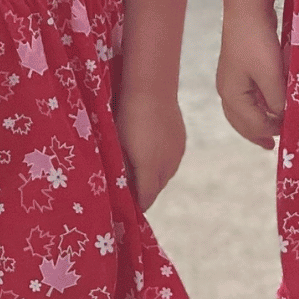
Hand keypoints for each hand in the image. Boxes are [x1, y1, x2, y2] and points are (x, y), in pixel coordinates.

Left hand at [116, 88, 185, 208]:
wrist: (152, 88)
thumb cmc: (126, 116)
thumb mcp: (117, 145)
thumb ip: (121, 170)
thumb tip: (120, 186)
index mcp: (149, 170)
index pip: (145, 200)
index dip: (134, 206)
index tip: (123, 209)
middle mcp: (167, 166)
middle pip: (155, 190)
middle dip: (143, 193)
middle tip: (126, 191)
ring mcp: (176, 154)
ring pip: (165, 176)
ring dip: (153, 178)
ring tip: (137, 172)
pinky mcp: (181, 143)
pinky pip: (171, 162)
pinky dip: (161, 164)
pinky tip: (150, 154)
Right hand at [215, 14, 286, 148]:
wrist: (247, 9)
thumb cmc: (258, 43)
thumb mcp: (271, 76)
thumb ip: (277, 101)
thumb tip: (282, 117)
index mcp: (231, 95)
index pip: (252, 124)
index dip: (271, 130)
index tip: (290, 132)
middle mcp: (226, 90)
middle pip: (240, 122)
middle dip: (256, 134)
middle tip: (272, 145)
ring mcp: (230, 80)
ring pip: (240, 111)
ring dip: (255, 121)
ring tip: (269, 130)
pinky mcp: (238, 70)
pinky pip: (245, 98)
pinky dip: (255, 107)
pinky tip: (267, 106)